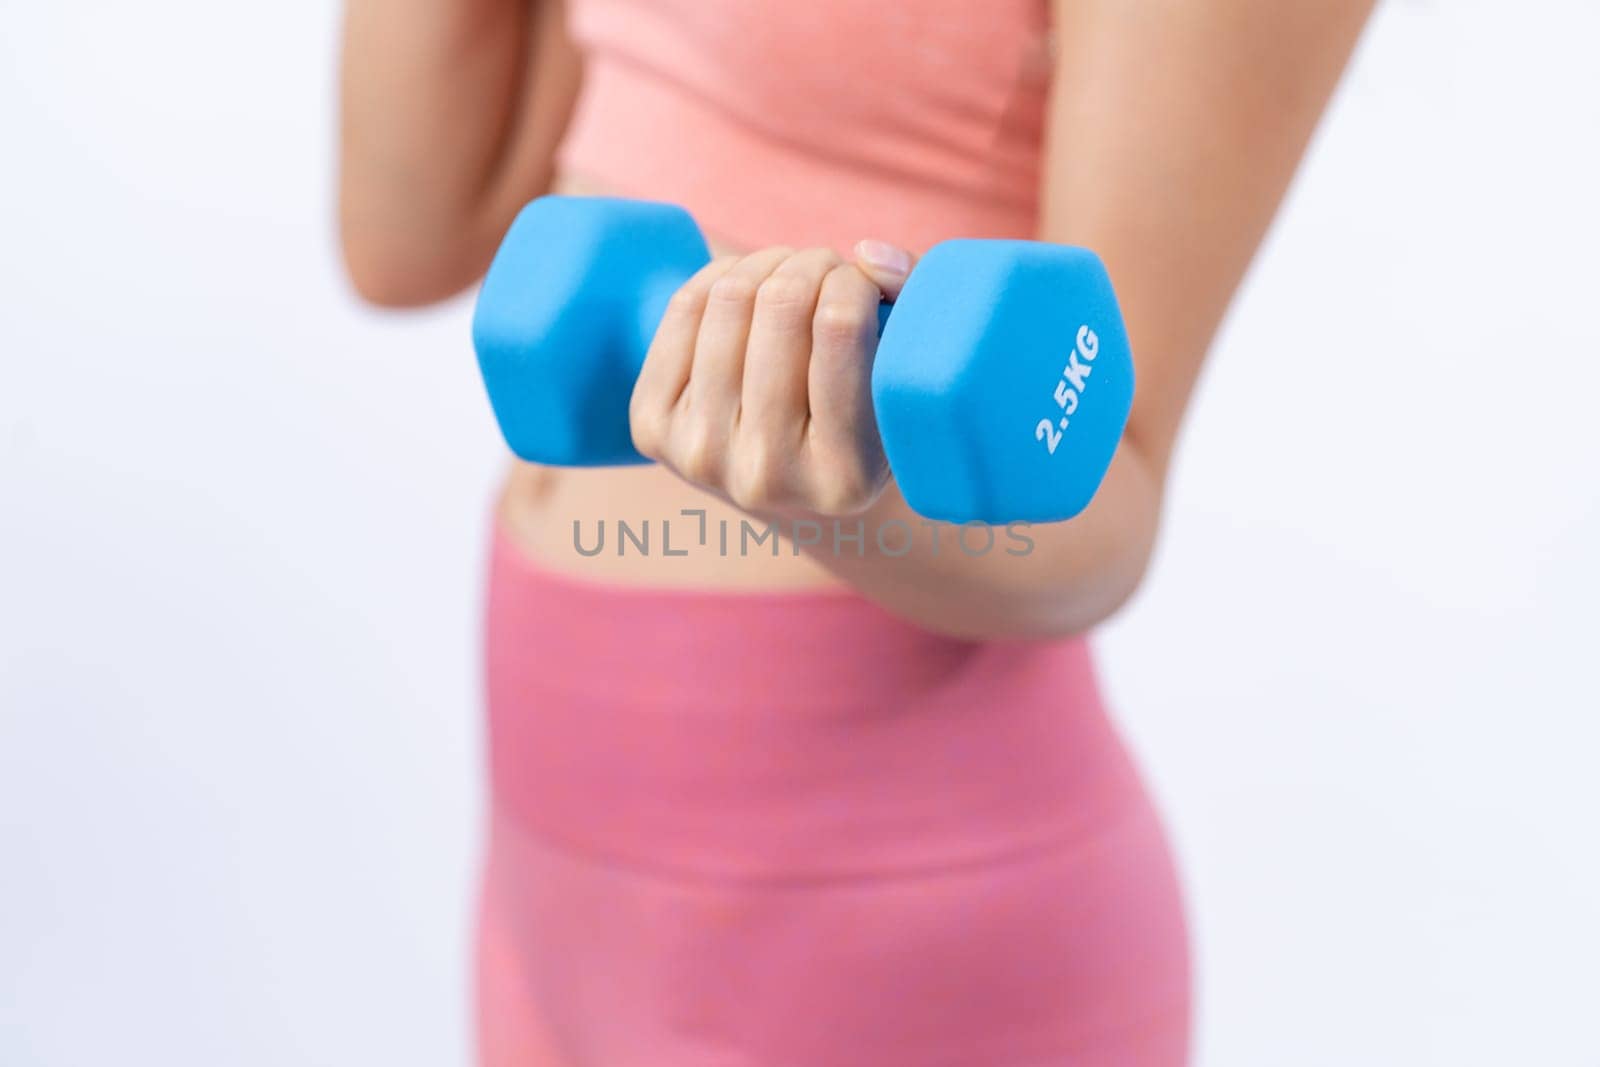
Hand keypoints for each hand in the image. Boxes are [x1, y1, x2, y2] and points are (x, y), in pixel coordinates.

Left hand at [628, 240, 916, 516]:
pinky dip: (720, 274)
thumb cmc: (865, 416)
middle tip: (828, 268)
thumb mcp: (907, 376)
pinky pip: (684, 308)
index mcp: (843, 476)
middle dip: (813, 264)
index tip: (864, 284)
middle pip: (780, 307)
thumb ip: (917, 303)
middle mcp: (765, 477)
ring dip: (769, 261)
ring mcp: (699, 455)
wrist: (791, 488)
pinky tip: (749, 284)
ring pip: (729, 300)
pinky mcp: (652, 427)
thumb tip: (870, 253)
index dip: (853, 280)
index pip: (840, 328)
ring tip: (793, 273)